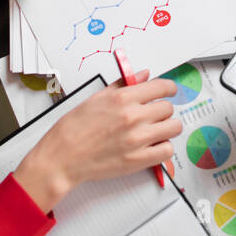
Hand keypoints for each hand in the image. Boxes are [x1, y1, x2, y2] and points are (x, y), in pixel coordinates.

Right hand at [15, 74, 181, 210]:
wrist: (62, 157)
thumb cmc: (74, 129)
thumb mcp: (96, 98)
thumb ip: (123, 85)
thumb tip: (144, 75)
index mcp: (122, 98)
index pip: (162, 87)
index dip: (169, 89)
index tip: (169, 92)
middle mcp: (132, 117)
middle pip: (168, 108)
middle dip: (162, 110)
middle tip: (153, 115)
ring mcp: (137, 139)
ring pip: (173, 128)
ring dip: (167, 128)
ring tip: (156, 131)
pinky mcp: (138, 160)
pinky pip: (167, 150)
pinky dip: (163, 148)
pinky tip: (153, 146)